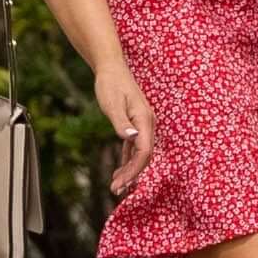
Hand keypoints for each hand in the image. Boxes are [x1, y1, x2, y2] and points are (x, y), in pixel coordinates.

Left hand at [93, 59, 156, 192]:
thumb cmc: (111, 84)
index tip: (121, 184)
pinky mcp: (135, 123)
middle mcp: (147, 124)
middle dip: (132, 175)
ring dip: (129, 170)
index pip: (144, 152)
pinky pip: (134, 147)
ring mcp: (142, 124)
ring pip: (139, 153)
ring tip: (116, 186)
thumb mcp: (112, 104)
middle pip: (144, 156)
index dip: (134, 170)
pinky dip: (127, 160)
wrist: (111, 67)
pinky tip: (119, 171)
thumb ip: (121, 122)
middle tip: (116, 190)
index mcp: (145, 120)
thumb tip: (131, 138)